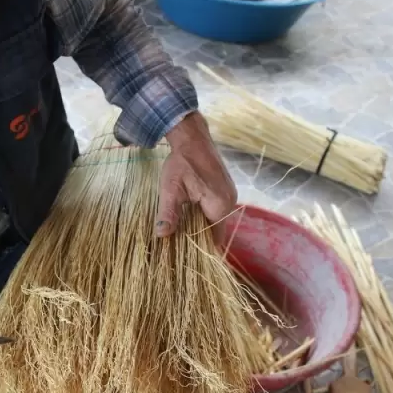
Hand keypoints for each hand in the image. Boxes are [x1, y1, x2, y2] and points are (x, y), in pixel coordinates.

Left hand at [155, 111, 238, 249]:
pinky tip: (189, 214)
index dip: (200, 247)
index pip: (214, 239)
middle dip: (198, 237)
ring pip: (216, 221)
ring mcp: (230, 196)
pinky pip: (216, 210)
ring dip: (201, 226)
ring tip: (182, 230)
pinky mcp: (226, 190)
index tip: (185, 254)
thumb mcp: (171, 189)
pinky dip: (204, 215)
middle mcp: (230, 203)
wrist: (193, 138)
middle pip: (215, 230)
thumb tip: (162, 235)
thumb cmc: (181, 162)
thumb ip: (169, 213)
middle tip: (179, 243)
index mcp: (220, 206)